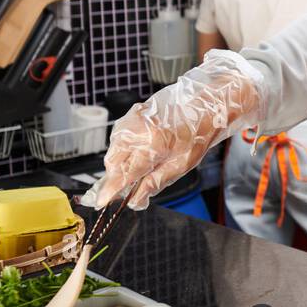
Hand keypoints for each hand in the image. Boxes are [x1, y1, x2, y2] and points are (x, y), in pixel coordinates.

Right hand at [90, 50, 265, 209]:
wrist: (204, 104)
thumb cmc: (198, 133)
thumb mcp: (181, 165)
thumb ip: (154, 183)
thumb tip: (136, 200)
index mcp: (152, 144)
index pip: (124, 174)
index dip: (111, 190)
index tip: (102, 202)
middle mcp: (136, 130)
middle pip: (113, 163)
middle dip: (117, 177)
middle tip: (129, 187)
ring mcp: (131, 119)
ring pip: (113, 150)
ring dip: (120, 163)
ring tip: (142, 164)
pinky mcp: (131, 113)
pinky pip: (119, 137)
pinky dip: (124, 148)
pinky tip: (141, 150)